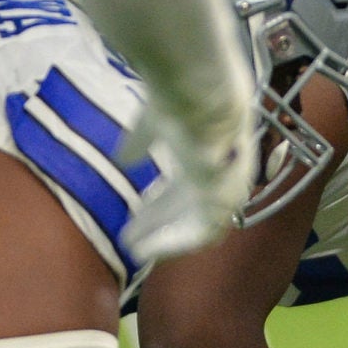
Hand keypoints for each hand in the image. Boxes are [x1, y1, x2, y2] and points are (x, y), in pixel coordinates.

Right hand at [121, 106, 256, 262]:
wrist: (201, 97)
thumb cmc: (180, 102)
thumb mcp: (152, 126)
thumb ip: (139, 143)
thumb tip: (123, 159)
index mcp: (206, 155)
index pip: (182, 190)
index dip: (157, 206)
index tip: (131, 218)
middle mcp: (219, 176)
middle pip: (187, 209)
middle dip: (156, 224)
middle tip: (126, 240)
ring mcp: (225, 189)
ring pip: (195, 225)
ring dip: (163, 239)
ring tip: (134, 249)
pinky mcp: (223, 200)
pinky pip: (201, 233)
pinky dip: (173, 243)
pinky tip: (146, 250)